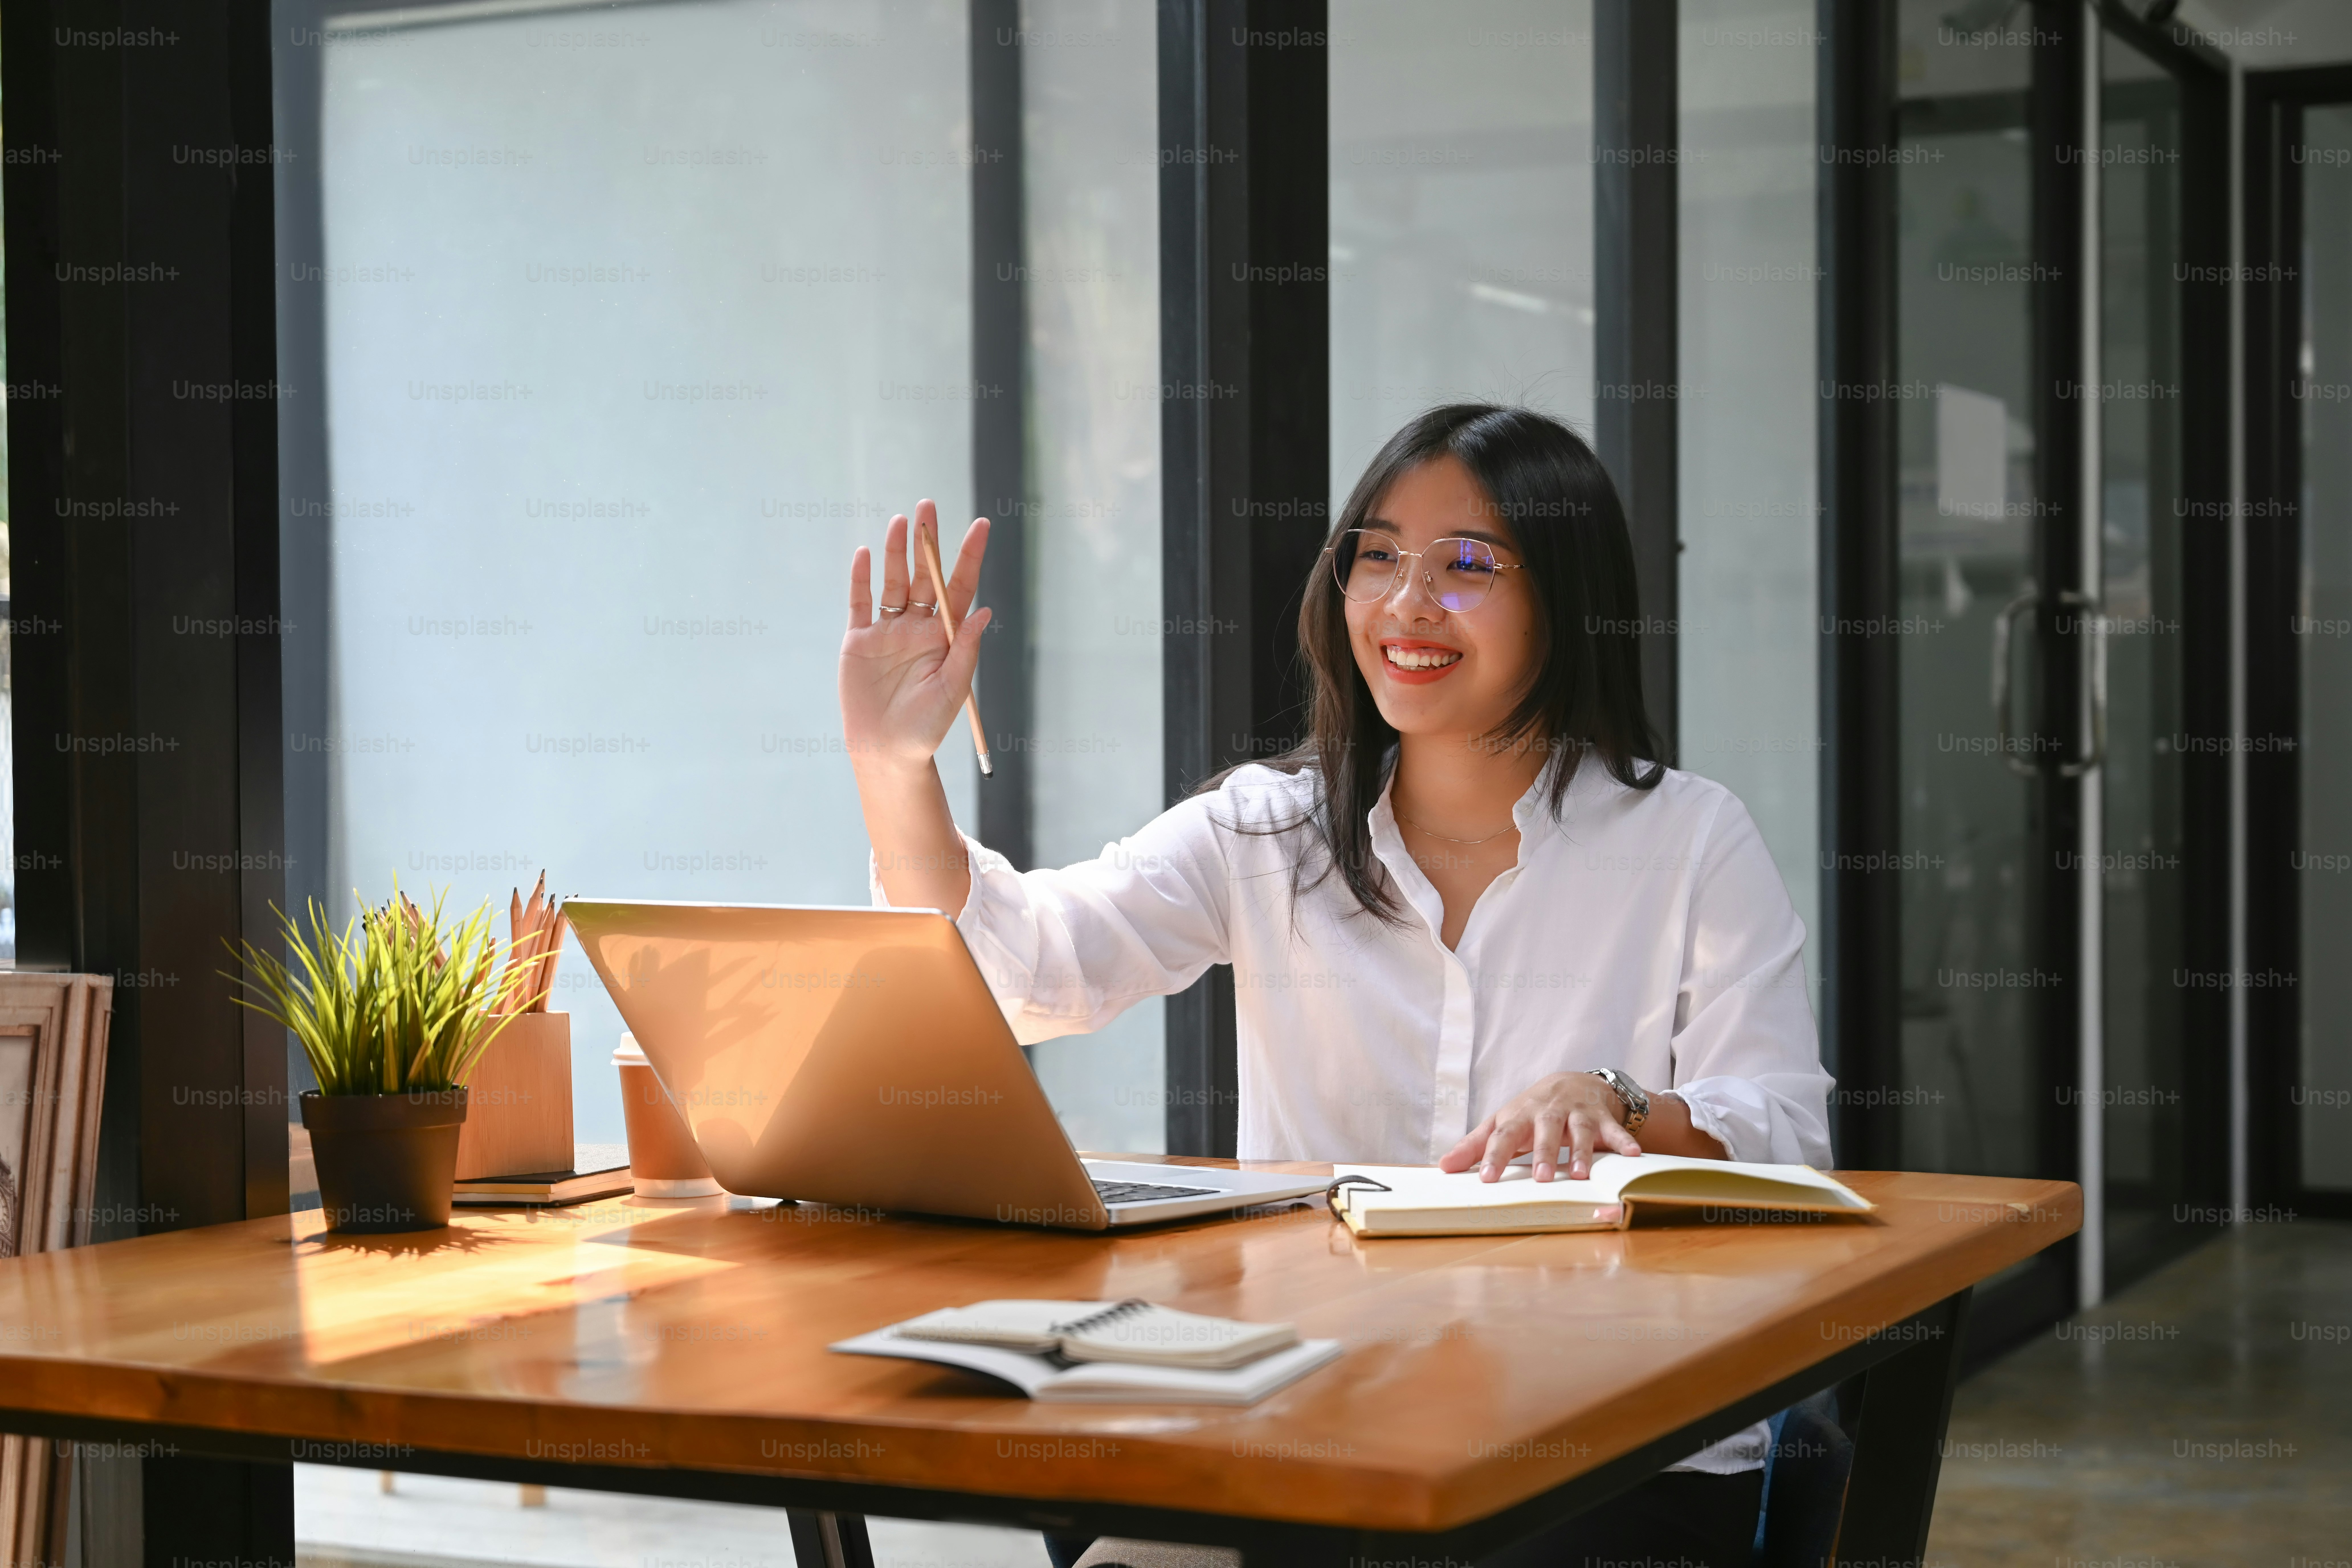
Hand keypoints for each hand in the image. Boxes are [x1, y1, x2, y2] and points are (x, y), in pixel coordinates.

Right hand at [840, 501, 991, 776]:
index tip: (982, 525)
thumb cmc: (926, 726)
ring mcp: (887, 632)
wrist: (887, 751)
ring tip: (901, 521)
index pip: (959, 587)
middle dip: (926, 543)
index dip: (969, 556)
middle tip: (928, 506)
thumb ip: (966, 649)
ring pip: (892, 583)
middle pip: (923, 576)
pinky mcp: (858, 641)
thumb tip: (985, 611)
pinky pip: (860, 603)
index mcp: (944, 637)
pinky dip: (861, 578)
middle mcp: (917, 628)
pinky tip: (865, 553)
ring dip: (895, 552)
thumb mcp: (953, 688)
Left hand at [1439, 1072, 1643, 1182]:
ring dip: (1581, 1151)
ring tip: (1581, 1174)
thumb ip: (1475, 1146)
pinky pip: (1614, 1129)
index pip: (1503, 1135)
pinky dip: (1623, 1140)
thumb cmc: (1531, 1111)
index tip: (1486, 1179)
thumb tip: (1442, 1167)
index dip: (1493, 1156)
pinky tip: (1633, 1154)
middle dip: (1543, 1153)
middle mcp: (1548, 1111)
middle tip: (1541, 1179)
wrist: (1572, 1083)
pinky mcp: (1602, 1117)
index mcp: (1519, 1115)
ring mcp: (1576, 1113)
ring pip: (1579, 1130)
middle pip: (1544, 1130)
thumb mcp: (1502, 1124)